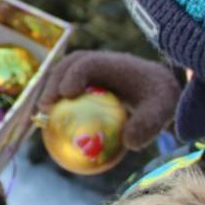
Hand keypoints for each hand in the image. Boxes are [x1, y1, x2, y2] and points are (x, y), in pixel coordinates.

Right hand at [38, 51, 180, 150]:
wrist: (161, 90)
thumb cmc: (161, 99)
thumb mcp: (162, 112)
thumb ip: (148, 125)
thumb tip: (128, 143)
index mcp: (118, 63)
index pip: (90, 62)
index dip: (75, 74)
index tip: (67, 94)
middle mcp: (102, 62)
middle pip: (71, 63)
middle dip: (54, 80)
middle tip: (46, 105)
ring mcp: (93, 70)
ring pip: (65, 72)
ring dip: (51, 88)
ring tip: (42, 113)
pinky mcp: (88, 80)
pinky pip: (69, 88)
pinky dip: (58, 101)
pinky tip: (51, 124)